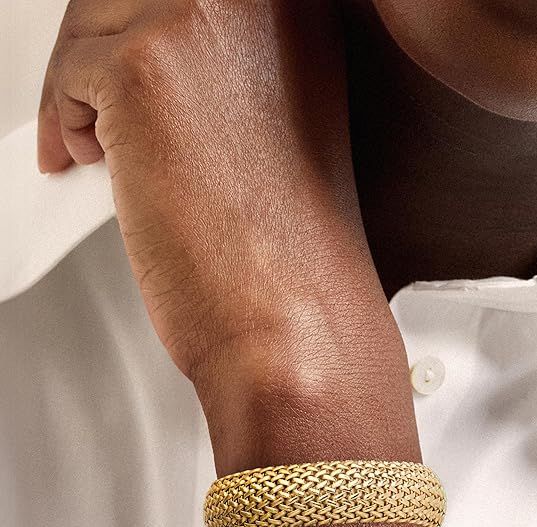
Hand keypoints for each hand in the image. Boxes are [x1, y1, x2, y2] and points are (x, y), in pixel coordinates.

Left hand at [38, 0, 395, 385]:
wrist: (298, 318)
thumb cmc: (300, 254)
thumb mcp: (280, 132)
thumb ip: (230, 78)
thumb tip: (174, 75)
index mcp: (304, 18)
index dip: (149, 31)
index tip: (130, 69)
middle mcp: (262, 4)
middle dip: (109, 54)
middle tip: (98, 111)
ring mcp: (207, 25)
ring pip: (97, 23)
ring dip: (84, 87)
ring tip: (97, 147)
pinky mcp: (146, 68)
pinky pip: (70, 73)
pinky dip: (65, 120)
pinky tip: (89, 162)